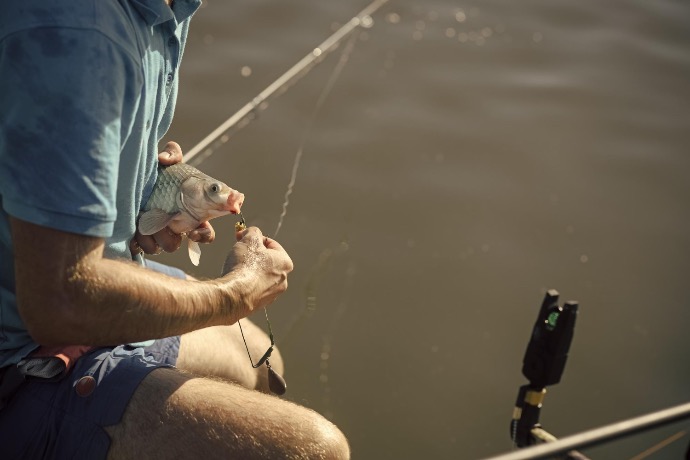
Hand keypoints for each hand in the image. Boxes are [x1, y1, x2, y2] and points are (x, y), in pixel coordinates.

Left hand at [130, 141, 215, 256]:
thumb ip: (172, 153)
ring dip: (153, 236)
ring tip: (142, 220)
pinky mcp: (144, 238)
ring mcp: (160, 233)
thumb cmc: (158, 173)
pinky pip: (145, 248)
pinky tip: (136, 226)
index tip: (193, 232)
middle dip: (169, 236)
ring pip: (161, 247)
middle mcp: (177, 226)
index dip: (203, 236)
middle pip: (178, 244)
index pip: (206, 233)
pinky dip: (141, 241)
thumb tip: (164, 159)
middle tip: (162, 223)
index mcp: (191, 212)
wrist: (132, 181)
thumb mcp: (167, 160)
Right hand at [222, 227, 293, 320]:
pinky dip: (245, 283)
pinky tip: (236, 281)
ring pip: (260, 275)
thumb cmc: (244, 266)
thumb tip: (253, 232)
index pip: (270, 244)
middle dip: (252, 254)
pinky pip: (253, 288)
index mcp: (285, 263)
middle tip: (238, 251)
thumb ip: (253, 231)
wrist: (234, 296)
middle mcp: (283, 280)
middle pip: (266, 260)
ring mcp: (272, 294)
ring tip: (235, 267)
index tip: (241, 237)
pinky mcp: (260, 304)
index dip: (254, 238)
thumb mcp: (249, 239)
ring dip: (249, 269)